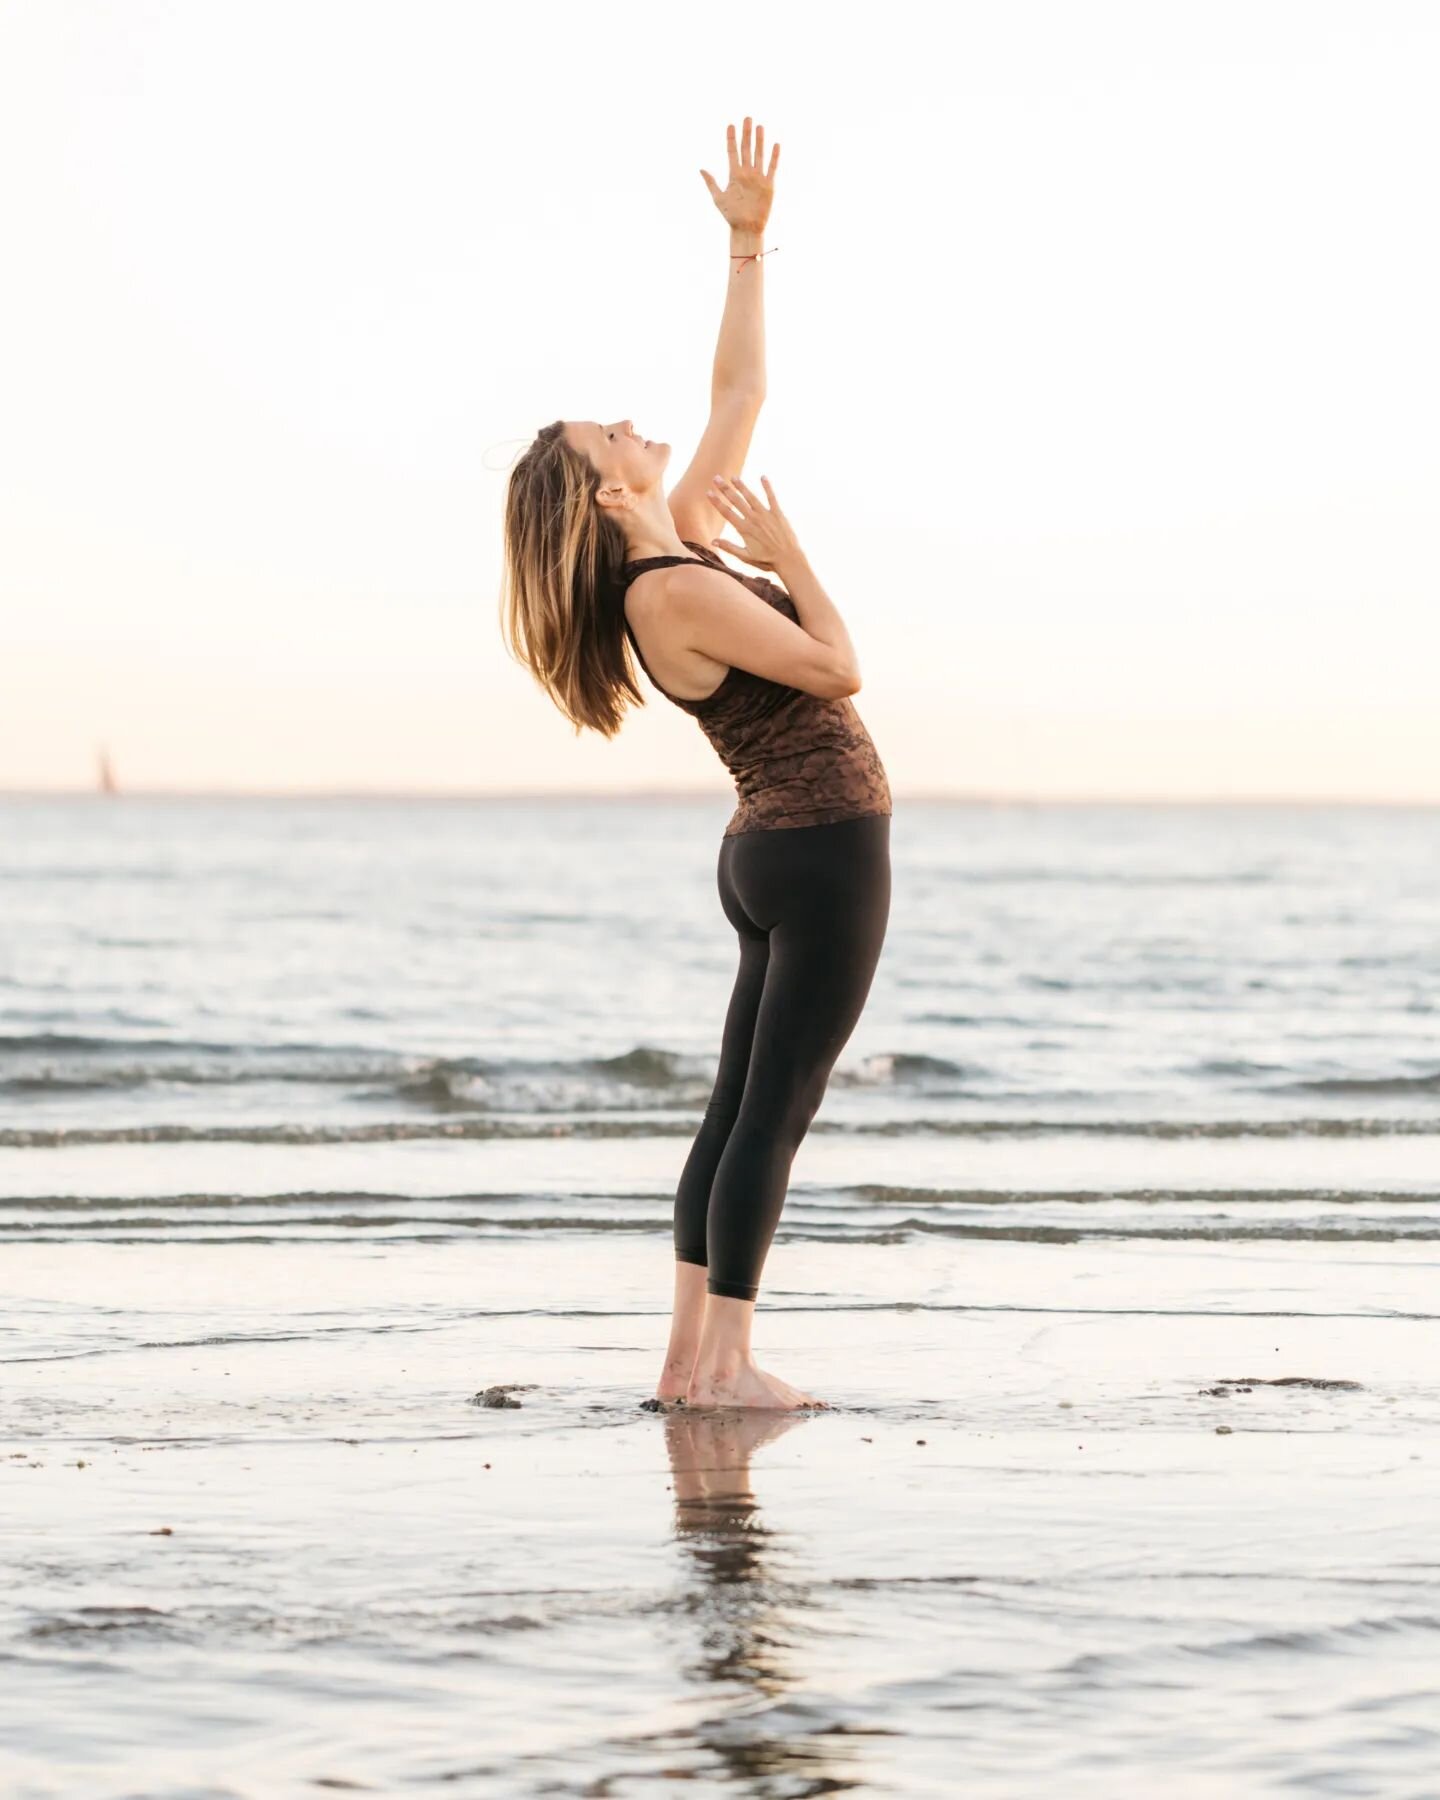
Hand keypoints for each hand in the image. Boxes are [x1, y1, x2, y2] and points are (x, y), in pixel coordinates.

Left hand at [700, 117, 779, 234]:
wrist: (746, 229)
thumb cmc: (731, 216)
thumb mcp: (718, 198)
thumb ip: (711, 182)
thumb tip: (701, 168)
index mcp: (734, 175)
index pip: (732, 152)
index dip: (731, 138)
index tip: (730, 125)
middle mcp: (746, 173)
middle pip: (746, 149)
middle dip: (746, 134)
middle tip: (747, 118)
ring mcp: (758, 178)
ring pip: (759, 155)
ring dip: (759, 141)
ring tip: (759, 126)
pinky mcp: (768, 185)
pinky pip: (772, 168)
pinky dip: (774, 157)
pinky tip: (775, 145)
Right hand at [707, 474, 800, 572]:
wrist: (788, 560)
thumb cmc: (766, 561)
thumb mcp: (745, 557)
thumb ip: (729, 547)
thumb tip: (713, 541)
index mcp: (744, 529)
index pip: (727, 512)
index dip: (716, 502)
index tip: (708, 492)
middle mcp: (754, 519)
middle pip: (736, 501)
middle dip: (725, 489)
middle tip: (717, 478)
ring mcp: (766, 515)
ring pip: (751, 497)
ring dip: (742, 486)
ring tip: (734, 477)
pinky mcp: (778, 514)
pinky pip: (771, 497)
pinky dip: (767, 487)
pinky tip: (763, 477)